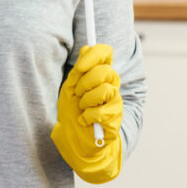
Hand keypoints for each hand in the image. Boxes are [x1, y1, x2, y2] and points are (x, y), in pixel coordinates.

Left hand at [51, 44, 123, 183]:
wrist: (74, 140)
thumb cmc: (72, 111)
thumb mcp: (70, 87)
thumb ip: (79, 70)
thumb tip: (86, 47)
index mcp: (100, 73)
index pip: (105, 52)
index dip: (94, 55)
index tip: (79, 66)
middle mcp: (111, 84)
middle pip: (105, 71)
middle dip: (85, 83)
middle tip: (78, 94)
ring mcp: (116, 101)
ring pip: (105, 90)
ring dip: (86, 100)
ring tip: (81, 108)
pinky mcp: (116, 118)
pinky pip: (102, 110)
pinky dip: (87, 116)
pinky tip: (84, 120)